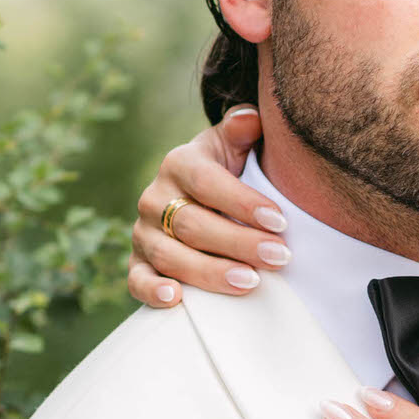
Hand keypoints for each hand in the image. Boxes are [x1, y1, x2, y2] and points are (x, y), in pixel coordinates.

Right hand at [129, 106, 290, 306]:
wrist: (198, 199)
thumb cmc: (227, 173)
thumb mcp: (234, 147)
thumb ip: (242, 130)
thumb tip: (250, 119)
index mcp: (179, 164)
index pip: (208, 183)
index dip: (243, 203)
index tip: (281, 222)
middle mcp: (154, 198)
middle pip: (192, 224)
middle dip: (239, 243)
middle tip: (280, 257)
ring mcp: (144, 233)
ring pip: (171, 256)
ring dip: (211, 272)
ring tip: (251, 282)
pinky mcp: (138, 263)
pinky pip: (137, 280)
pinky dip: (153, 291)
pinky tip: (178, 299)